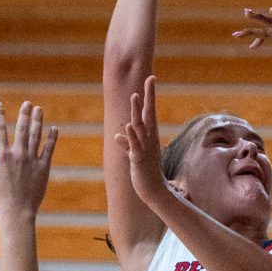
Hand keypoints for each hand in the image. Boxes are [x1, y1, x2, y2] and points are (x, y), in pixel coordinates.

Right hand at [0, 102, 57, 216]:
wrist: (17, 211)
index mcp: (2, 155)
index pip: (0, 130)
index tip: (0, 105)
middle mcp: (18, 154)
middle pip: (21, 128)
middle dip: (24, 114)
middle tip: (27, 103)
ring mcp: (31, 160)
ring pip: (36, 135)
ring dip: (38, 121)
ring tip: (39, 109)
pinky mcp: (43, 167)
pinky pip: (48, 149)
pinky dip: (52, 138)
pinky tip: (54, 129)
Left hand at [113, 75, 176, 206]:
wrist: (155, 191)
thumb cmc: (146, 172)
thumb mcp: (136, 155)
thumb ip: (126, 143)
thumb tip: (116, 135)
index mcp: (149, 136)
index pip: (149, 111)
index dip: (149, 95)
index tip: (151, 78)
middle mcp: (149, 139)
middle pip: (148, 113)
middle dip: (148, 96)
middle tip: (149, 79)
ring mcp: (145, 148)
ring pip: (140, 126)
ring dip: (136, 111)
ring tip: (134, 96)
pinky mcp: (139, 159)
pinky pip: (135, 146)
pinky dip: (130, 136)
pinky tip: (127, 126)